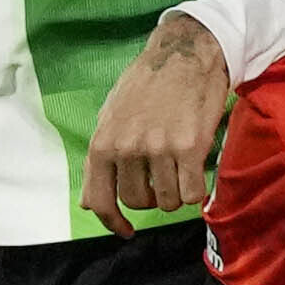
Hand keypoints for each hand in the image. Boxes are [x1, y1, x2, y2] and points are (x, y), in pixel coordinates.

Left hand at [83, 12, 238, 222]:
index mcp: (103, 142)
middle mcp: (128, 148)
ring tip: (180, 170)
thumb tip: (88, 203)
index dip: (112, 221)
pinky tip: (197, 173)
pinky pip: (193, 194)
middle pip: (138, 201)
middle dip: (151, 198)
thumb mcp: (111, 117)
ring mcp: (159, 148)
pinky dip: (196, 190)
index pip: (99, 199)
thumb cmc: (148, 85)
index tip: (126, 229)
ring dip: (176, 194)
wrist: (184, 55)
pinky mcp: (191, 147)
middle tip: (162, 179)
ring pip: (168, 202)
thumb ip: (100, 159)